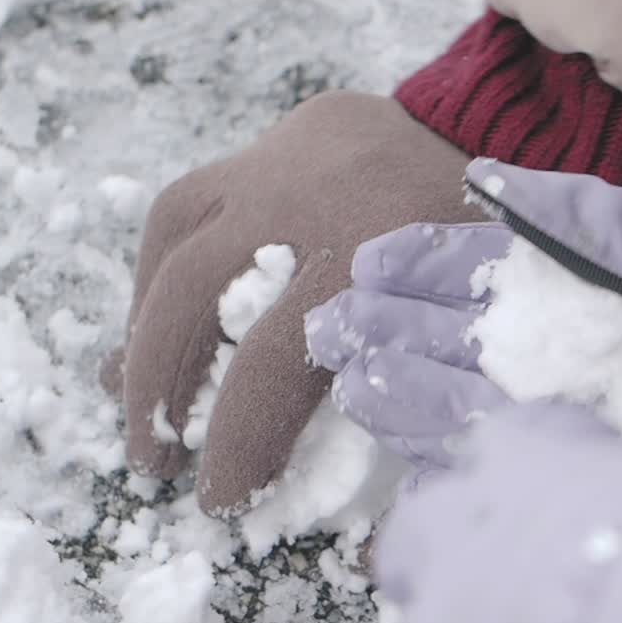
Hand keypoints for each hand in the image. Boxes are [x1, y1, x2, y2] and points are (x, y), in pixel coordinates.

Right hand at [103, 91, 482, 514]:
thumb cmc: (480, 239)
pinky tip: (158, 323)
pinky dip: (158, 269)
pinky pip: (184, 208)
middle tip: (154, 459)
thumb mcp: (463, 307)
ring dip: (143, 326)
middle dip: (160, 386)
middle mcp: (308, 200)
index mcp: (375, 253)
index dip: (241, 437)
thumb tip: (330, 451)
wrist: (478, 127)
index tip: (223, 495)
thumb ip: (398, 372)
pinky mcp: (258, 149)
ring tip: (141, 397)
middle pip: (196, 293)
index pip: (280, 358)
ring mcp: (274, 164)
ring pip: (174, 240)